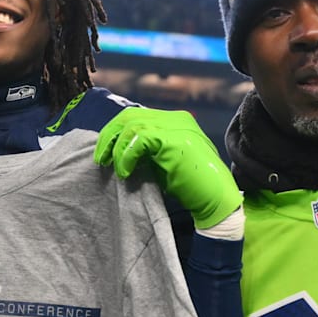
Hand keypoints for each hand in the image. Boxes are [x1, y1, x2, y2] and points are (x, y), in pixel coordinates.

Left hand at [95, 107, 241, 229]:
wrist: (216, 200)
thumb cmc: (190, 186)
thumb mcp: (162, 161)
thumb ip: (145, 150)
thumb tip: (115, 149)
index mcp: (175, 120)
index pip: (136, 116)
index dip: (115, 133)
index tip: (105, 154)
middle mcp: (177, 119)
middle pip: (130, 116)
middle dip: (110, 136)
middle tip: (101, 159)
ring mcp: (177, 127)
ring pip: (132, 126)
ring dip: (118, 149)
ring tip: (115, 168)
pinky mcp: (175, 140)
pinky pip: (140, 140)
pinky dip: (127, 156)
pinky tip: (125, 171)